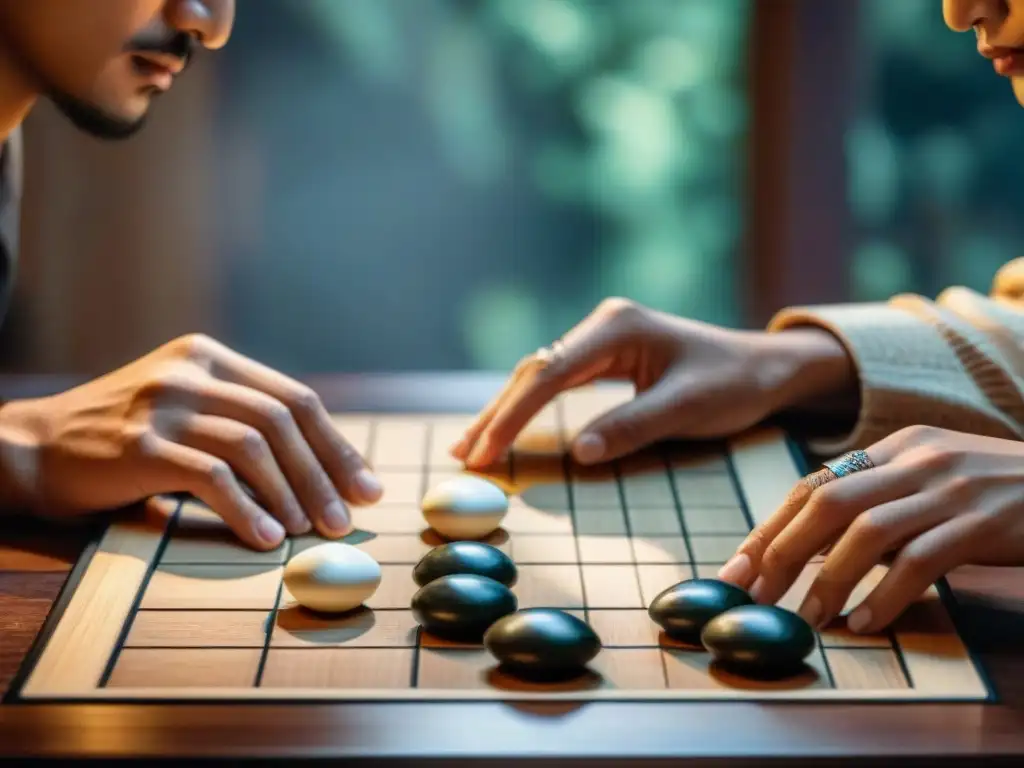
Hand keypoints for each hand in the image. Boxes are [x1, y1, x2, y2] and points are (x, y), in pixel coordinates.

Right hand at [0, 334, 382, 549]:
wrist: (33, 447)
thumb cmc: (123, 439)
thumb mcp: (186, 410)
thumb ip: (242, 423)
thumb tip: (323, 472)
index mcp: (210, 358)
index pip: (294, 398)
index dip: (336, 446)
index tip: (366, 488)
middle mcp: (191, 370)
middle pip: (283, 419)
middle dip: (323, 474)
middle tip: (345, 520)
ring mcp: (164, 403)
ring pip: (254, 445)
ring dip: (292, 494)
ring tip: (310, 532)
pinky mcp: (139, 443)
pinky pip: (212, 476)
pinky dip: (246, 509)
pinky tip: (266, 537)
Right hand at [452, 298, 856, 468]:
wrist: (765, 367)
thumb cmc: (734, 384)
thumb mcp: (688, 408)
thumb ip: (633, 426)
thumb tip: (580, 453)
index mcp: (617, 327)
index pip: (549, 375)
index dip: (513, 416)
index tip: (486, 453)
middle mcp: (601, 325)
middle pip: (533, 371)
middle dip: (496, 415)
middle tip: (462, 457)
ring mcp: (600, 338)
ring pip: (537, 376)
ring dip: (504, 412)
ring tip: (468, 448)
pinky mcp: (604, 355)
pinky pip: (554, 383)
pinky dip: (526, 408)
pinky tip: (503, 428)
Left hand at [718, 425, 1023, 632]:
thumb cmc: (999, 494)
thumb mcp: (931, 483)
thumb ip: (877, 505)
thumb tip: (812, 550)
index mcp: (895, 448)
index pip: (813, 485)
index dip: (770, 528)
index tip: (738, 568)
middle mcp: (916, 460)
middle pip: (826, 502)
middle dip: (781, 552)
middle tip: (755, 596)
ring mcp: (951, 488)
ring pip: (867, 531)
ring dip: (827, 579)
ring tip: (806, 618)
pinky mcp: (984, 521)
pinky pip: (920, 560)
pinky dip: (886, 595)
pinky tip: (866, 622)